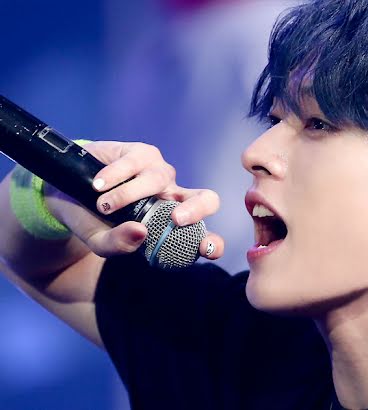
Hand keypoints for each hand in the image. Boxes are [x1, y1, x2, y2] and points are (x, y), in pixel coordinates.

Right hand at [46, 141, 223, 259]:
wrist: (64, 194)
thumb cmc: (92, 220)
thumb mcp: (99, 241)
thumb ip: (118, 244)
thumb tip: (140, 234)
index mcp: (171, 225)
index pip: (203, 233)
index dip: (212, 242)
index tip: (207, 248)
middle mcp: (173, 198)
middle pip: (205, 199)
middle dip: (197, 208)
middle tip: (176, 219)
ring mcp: (159, 174)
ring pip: (159, 179)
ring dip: (129, 195)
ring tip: (103, 206)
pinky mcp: (141, 153)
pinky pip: (136, 161)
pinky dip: (115, 175)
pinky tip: (97, 185)